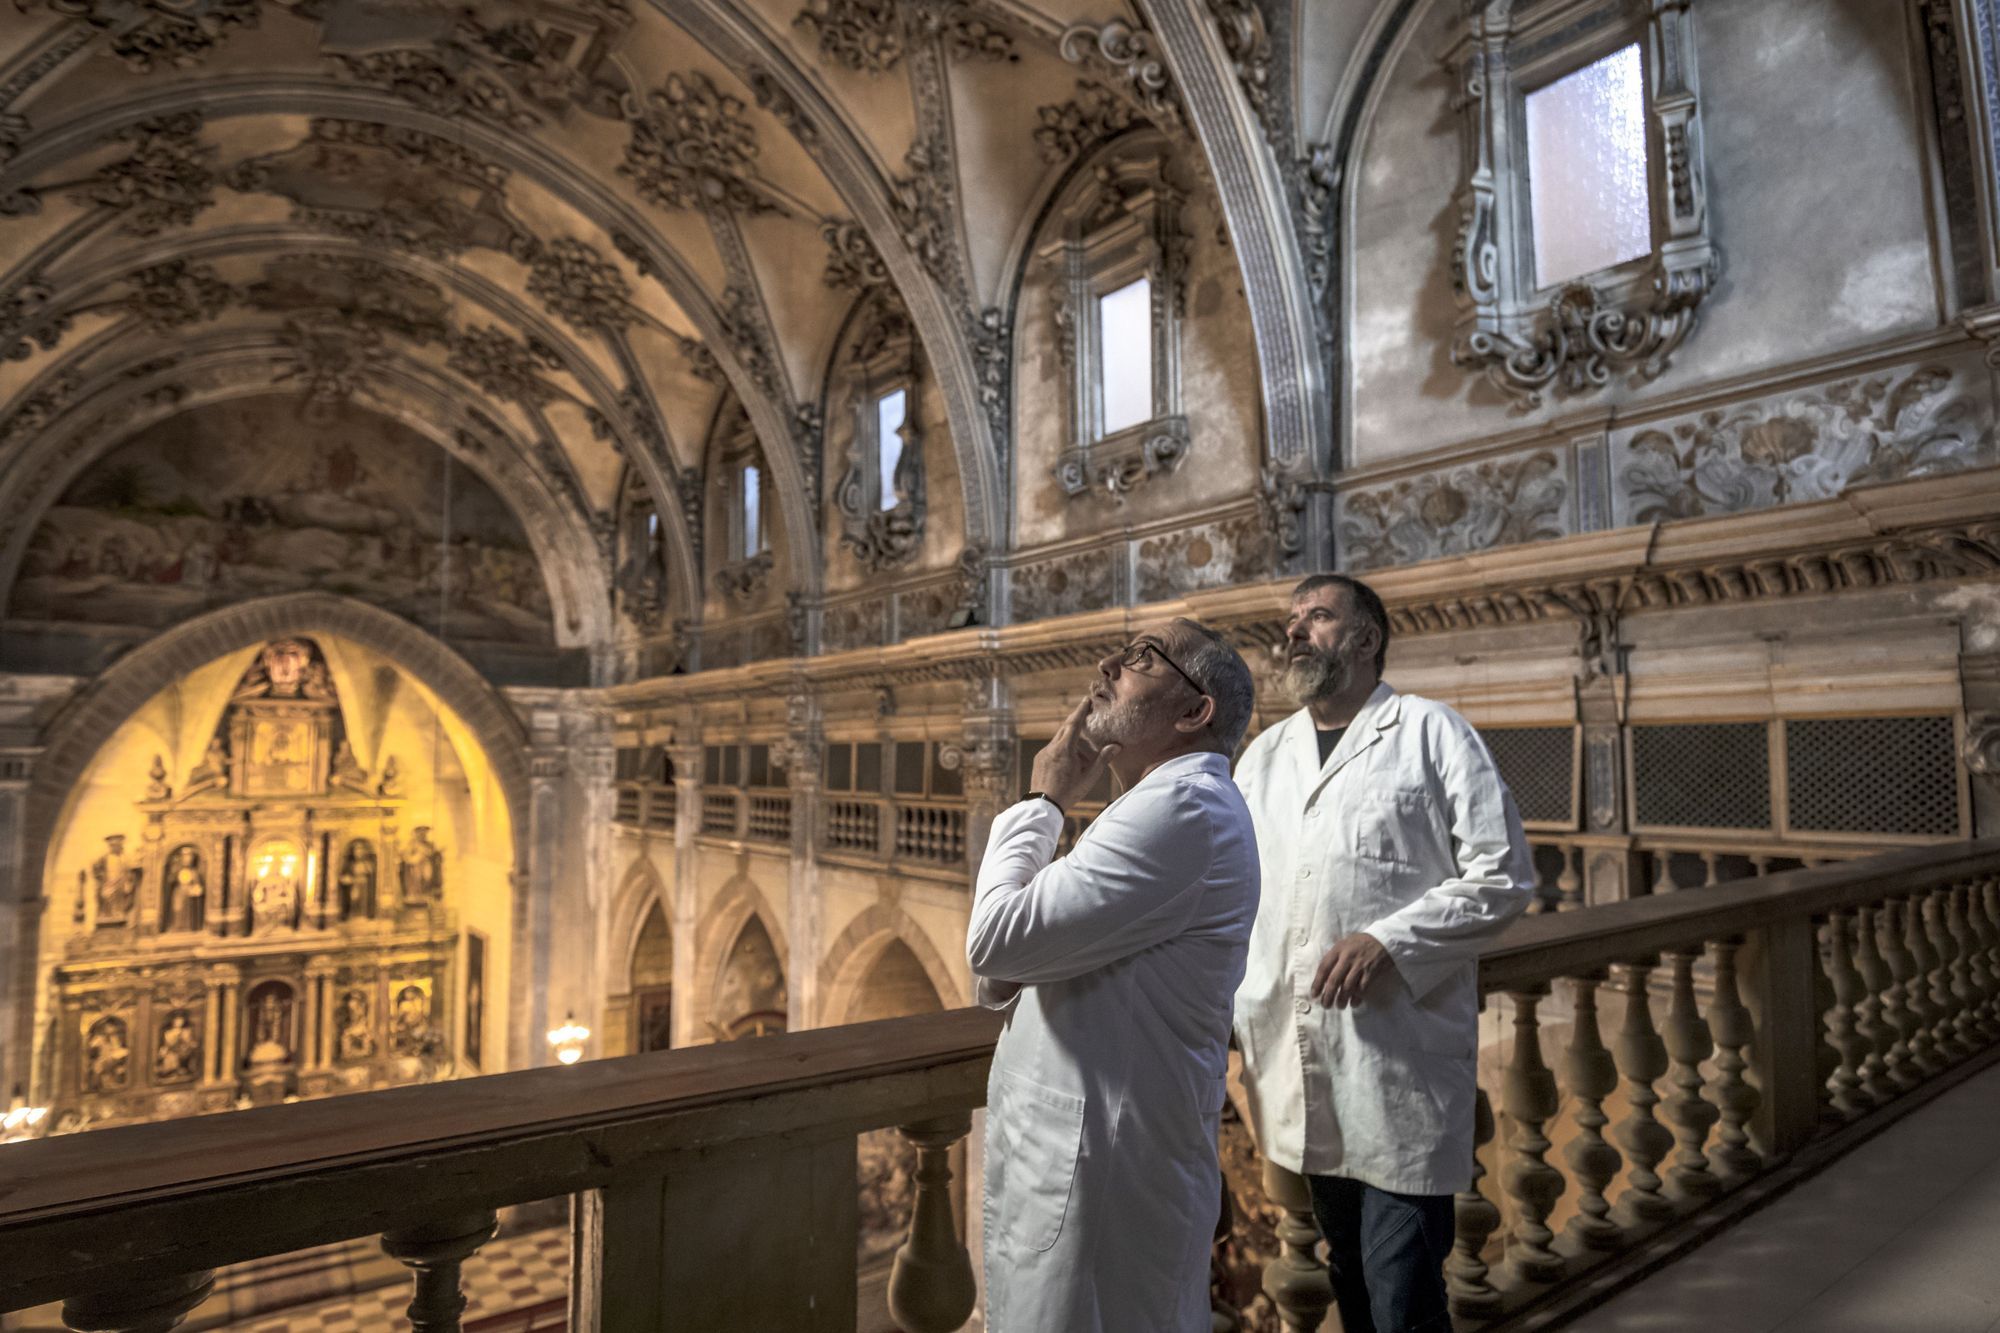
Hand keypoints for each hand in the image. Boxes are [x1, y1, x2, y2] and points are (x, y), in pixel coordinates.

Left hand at [1031, 695, 1118, 810]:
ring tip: (1082, 753)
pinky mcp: (1038, 759)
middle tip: (1085, 714)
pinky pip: (1052, 748)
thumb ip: (1102, 759)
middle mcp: (1052, 747)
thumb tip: (1116, 746)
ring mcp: (1043, 753)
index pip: (1073, 723)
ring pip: (1058, 739)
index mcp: (1064, 749)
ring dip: (1070, 740)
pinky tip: (1069, 762)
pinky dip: (1062, 749)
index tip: (1086, 700)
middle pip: (1065, 728)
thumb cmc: (1069, 792)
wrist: (1044, 805)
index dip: (1080, 711)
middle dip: (1076, 721)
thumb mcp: (1089, 777)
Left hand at [1311, 933, 1393, 1008]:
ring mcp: (1360, 966)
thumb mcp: (1344, 944)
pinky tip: (1354, 1003)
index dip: (1317, 983)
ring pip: (1347, 987)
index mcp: (1338, 949)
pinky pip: (1362, 989)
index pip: (1324, 968)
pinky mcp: (1371, 973)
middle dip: (1328, 996)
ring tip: (1339, 1006)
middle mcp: (1347, 958)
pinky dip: (1357, 998)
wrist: (1384, 940)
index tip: (1314, 994)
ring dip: (1342, 1000)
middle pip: (1334, 980)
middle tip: (1326, 1005)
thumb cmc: (1360, 943)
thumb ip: (1334, 958)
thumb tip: (1323, 977)